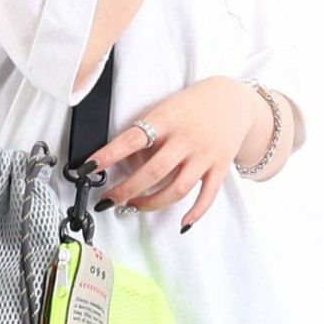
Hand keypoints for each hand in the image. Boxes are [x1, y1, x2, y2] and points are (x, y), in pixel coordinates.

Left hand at [84, 77, 260, 231]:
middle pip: (153, 172)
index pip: (132, 139)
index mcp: (167, 119)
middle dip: (127, 190)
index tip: (89, 167)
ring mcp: (204, 155)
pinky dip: (195, 213)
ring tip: (135, 206)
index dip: (109, 155)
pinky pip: (207, 196)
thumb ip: (148, 134)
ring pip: (177, 189)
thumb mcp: (165, 109)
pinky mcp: (219, 168)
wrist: (234, 100)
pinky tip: (182, 223)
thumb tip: (126, 162)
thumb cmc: (193, 105)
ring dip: (152, 203)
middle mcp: (186, 139)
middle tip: (109, 200)